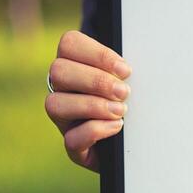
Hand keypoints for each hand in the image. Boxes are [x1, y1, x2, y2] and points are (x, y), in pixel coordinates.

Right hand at [45, 30, 131, 171]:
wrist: (137, 142)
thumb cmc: (135, 102)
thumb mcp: (131, 80)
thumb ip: (124, 69)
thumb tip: (128, 67)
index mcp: (75, 65)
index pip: (68, 44)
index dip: (96, 54)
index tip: (125, 70)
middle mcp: (62, 90)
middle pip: (58, 71)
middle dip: (95, 81)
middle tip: (124, 92)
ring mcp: (64, 119)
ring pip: (55, 104)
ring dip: (93, 105)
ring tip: (121, 111)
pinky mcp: (73, 147)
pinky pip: (71, 138)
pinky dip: (95, 130)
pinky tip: (116, 126)